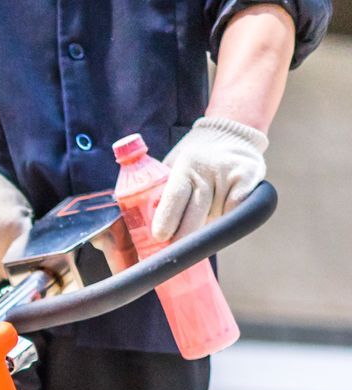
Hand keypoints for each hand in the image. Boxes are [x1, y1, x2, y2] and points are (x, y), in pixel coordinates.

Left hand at [152, 117, 267, 241]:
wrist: (231, 135)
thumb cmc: (193, 162)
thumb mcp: (172, 167)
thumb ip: (160, 191)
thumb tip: (142, 226)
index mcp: (185, 165)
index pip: (175, 196)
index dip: (167, 220)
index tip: (159, 237)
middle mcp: (209, 168)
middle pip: (196, 214)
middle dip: (184, 236)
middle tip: (175, 249)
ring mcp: (232, 174)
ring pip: (216, 218)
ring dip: (206, 230)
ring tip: (198, 228)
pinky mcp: (251, 178)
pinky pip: (236, 212)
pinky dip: (227, 222)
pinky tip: (219, 220)